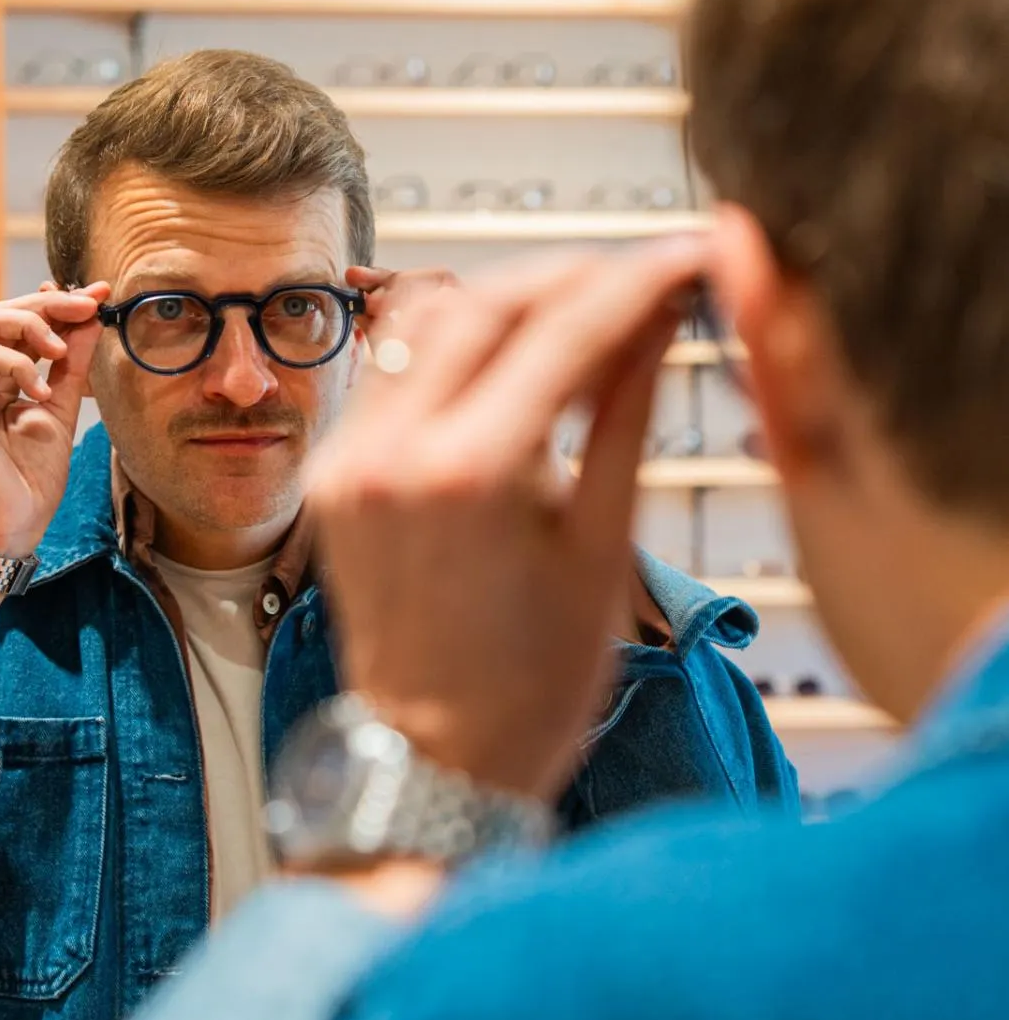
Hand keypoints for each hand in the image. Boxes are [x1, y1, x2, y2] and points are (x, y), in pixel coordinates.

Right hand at [0, 282, 108, 557]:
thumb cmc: (31, 478)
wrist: (11, 526)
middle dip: (48, 304)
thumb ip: (73, 365)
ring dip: (28, 324)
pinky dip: (18, 364)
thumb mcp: (62, 409)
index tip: (100, 295)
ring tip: (59, 349)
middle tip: (87, 306)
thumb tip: (92, 318)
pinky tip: (39, 391)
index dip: (57, 302)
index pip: (20, 321)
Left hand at [308, 241, 708, 799]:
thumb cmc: (533, 684)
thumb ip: (626, 414)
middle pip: (488, 300)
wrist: (437, 764)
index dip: (638, 280)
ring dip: (508, 302)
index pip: (566, 330)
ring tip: (583, 320)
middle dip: (572, 276)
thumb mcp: (603, 545)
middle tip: (640, 279)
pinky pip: (391, 369)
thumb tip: (661, 316)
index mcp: (470, 476)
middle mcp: (393, 452)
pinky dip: (455, 348)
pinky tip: (512, 366)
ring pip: (429, 320)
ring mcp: (349, 459)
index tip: (685, 254)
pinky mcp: (333, 471)